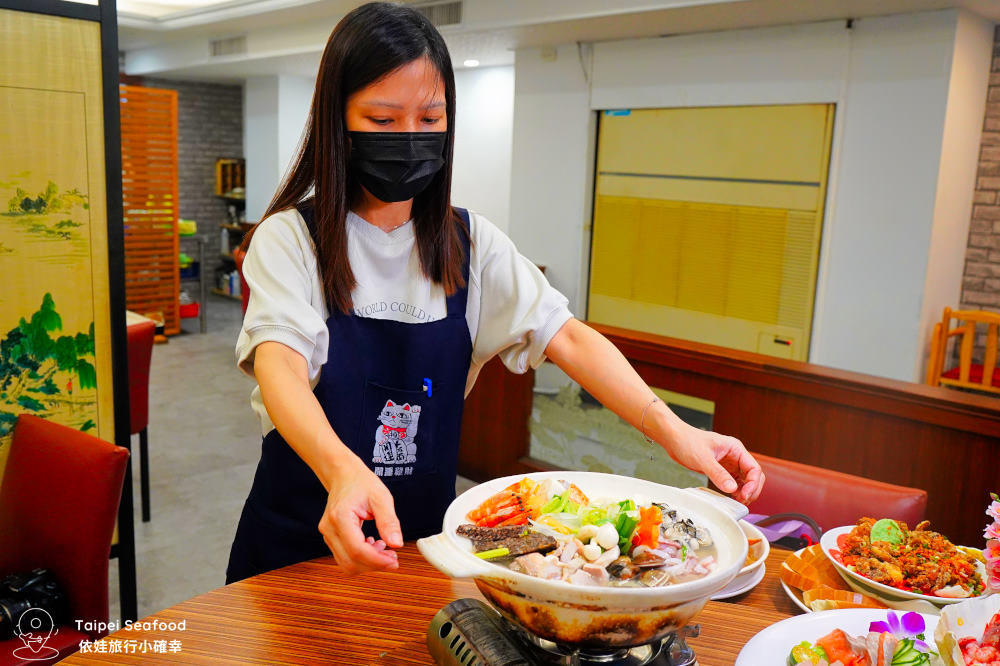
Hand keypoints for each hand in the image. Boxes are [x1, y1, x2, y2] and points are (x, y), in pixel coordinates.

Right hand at [318, 456, 403, 574]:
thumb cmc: (361, 482)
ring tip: (383, 549)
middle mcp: (329, 529)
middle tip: (392, 557)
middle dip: (374, 565)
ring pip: (346, 564)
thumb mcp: (381, 497)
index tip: (393, 559)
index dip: (377, 560)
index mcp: (340, 517)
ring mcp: (327, 535)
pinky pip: (344, 557)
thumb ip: (389, 521)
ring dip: (367, 564)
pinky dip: (360, 558)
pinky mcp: (331, 538)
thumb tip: (396, 544)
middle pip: (350, 562)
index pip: (357, 550)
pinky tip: (373, 545)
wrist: (343, 475)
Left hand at [661, 422, 763, 504]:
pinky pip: (733, 482)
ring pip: (744, 481)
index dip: (753, 484)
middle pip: (753, 476)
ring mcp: (728, 463)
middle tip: (743, 501)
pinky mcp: (721, 470)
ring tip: (737, 502)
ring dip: (744, 492)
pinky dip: (735, 491)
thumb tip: (732, 489)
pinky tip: (730, 497)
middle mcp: (735, 456)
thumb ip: (718, 474)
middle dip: (751, 489)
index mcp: (735, 449)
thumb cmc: (687, 441)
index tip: (745, 495)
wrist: (673, 439)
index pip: (754, 468)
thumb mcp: (703, 459)